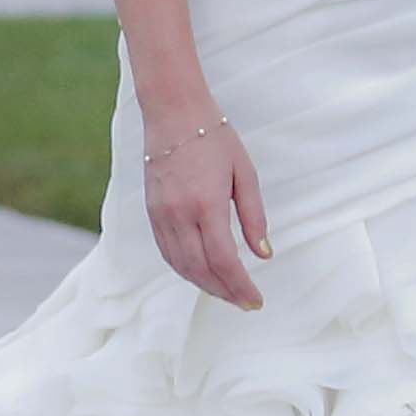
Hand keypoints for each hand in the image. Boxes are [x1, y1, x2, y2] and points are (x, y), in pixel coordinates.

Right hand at [143, 108, 269, 307]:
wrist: (173, 112)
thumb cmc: (215, 137)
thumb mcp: (245, 173)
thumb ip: (254, 217)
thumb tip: (263, 254)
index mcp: (206, 204)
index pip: (223, 260)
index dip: (240, 286)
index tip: (256, 300)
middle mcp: (179, 214)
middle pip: (201, 270)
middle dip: (225, 292)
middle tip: (245, 303)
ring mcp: (161, 215)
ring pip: (181, 266)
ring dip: (205, 286)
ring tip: (227, 293)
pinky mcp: (152, 212)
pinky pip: (167, 252)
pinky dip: (185, 270)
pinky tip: (201, 274)